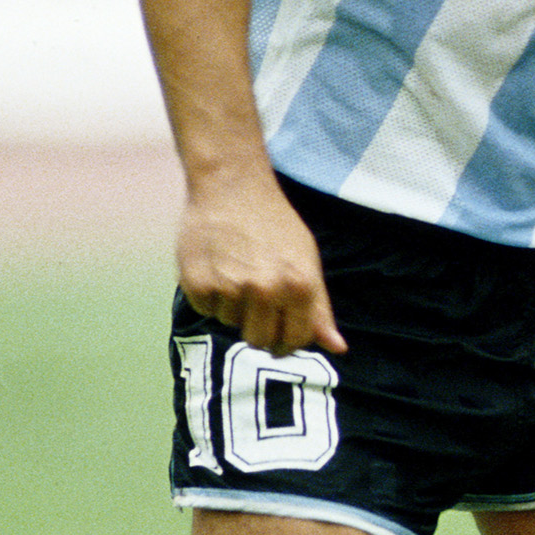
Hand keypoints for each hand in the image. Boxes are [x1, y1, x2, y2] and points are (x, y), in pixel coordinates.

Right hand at [177, 168, 344, 354]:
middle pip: (258, 341)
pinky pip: (205, 310)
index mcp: (299, 286)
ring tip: (235, 270)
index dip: (286, 340)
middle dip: (257, 327)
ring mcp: (229, 288)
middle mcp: (265, 290)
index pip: (294, 341)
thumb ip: (320, 309)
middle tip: (254, 299)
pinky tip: (216, 267)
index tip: (279, 329)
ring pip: (230, 323)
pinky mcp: (198, 284)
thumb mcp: (307, 261)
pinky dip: (209, 295)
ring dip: (232, 306)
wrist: (232, 186)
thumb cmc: (274, 223)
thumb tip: (337, 349)